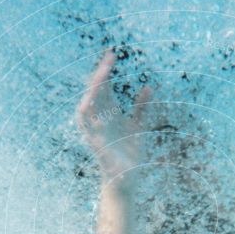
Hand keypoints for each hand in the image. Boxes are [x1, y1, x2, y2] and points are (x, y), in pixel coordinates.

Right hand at [76, 51, 151, 182]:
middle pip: (96, 91)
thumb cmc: (130, 154)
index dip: (106, 70)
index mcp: (110, 114)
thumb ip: (142, 107)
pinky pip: (86, 125)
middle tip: (110, 56)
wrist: (128, 179)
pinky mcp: (95, 142)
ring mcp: (96, 130)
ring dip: (93, 89)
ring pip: (88, 104)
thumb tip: (149, 86)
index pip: (104, 87)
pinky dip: (85, 112)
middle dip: (101, 73)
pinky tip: (90, 99)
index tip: (112, 54)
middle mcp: (101, 119)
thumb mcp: (139, 126)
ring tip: (102, 74)